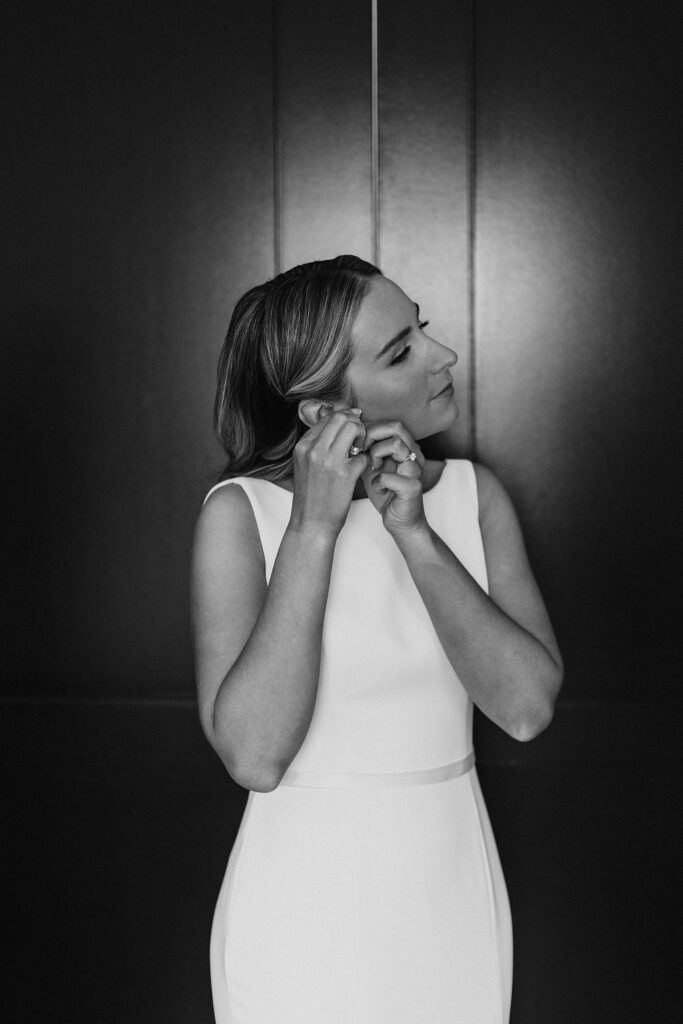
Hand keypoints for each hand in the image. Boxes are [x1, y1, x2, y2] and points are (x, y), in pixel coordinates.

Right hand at [289, 402, 367, 538]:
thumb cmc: (311, 497)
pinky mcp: (345, 474)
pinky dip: (365, 460)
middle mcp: (314, 450)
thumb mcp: (305, 466)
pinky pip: (363, 454)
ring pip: (353, 428)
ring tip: (359, 452)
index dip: (344, 420)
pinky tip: (360, 470)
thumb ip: (316, 445)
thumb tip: (335, 423)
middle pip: (341, 417)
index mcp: (302, 447)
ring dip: (362, 436)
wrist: (311, 524)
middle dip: (355, 423)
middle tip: (358, 439)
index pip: (327, 417)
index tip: (351, 430)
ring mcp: (329, 461)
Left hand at [359, 419, 427, 538]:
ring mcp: (415, 470)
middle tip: (360, 450)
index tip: (356, 442)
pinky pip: (390, 476)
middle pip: (396, 427)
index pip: (390, 423)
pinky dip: (378, 482)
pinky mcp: (413, 488)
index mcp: (407, 447)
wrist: (400, 521)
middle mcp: (414, 455)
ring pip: (396, 445)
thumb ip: (365, 450)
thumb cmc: (386, 493)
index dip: (369, 428)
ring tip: (372, 468)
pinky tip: (377, 488)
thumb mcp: (372, 466)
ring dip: (376, 454)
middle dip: (371, 436)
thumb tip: (346, 434)